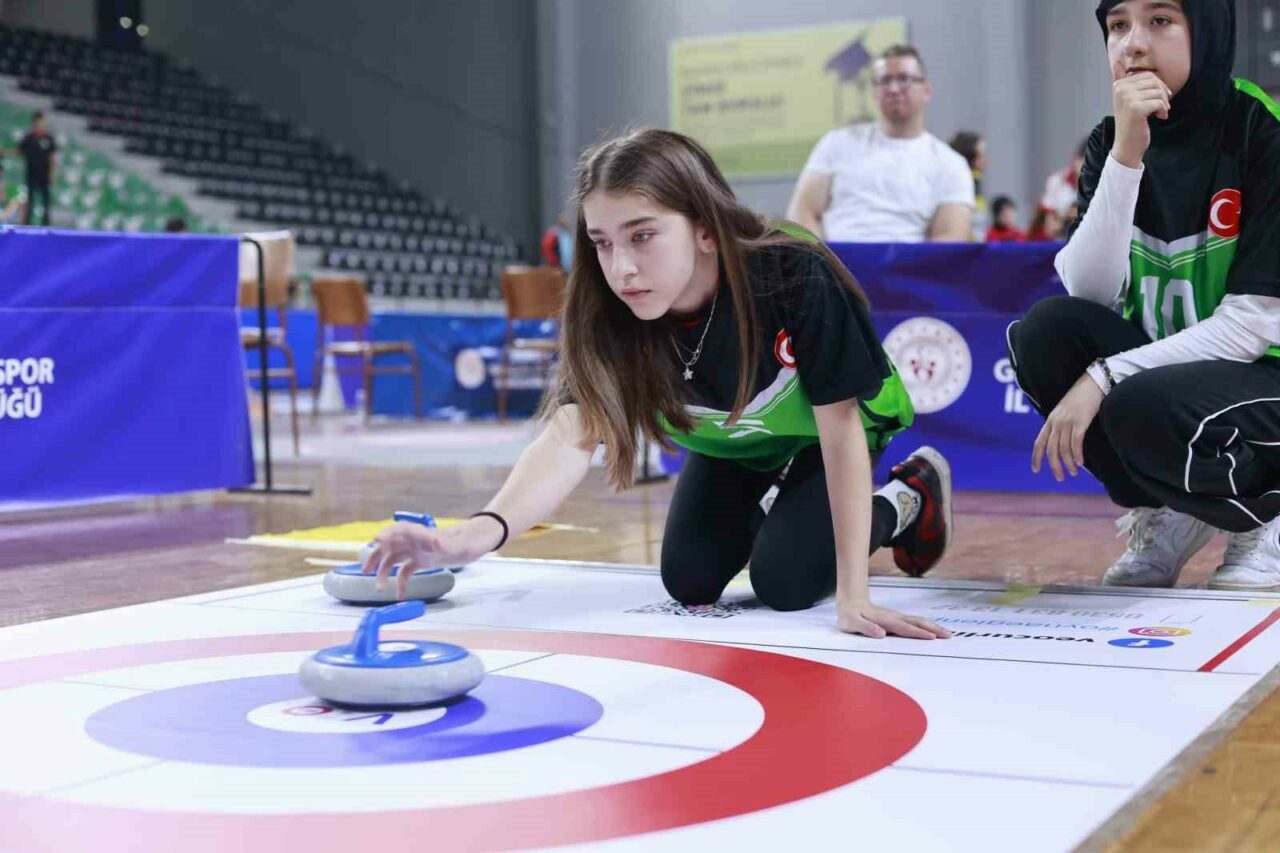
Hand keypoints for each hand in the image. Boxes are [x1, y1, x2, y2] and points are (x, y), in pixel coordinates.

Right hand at [359, 519, 497, 598]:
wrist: (476, 543)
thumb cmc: (467, 541)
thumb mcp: (458, 544)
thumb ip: (447, 543)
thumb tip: (436, 542)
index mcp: (423, 533)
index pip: (401, 528)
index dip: (387, 532)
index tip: (375, 539)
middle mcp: (417, 540)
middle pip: (391, 544)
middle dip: (377, 556)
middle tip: (366, 570)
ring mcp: (418, 550)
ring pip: (394, 558)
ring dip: (385, 571)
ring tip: (380, 588)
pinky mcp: (422, 560)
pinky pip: (406, 570)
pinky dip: (401, 582)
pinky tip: (399, 595)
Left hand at [837, 597, 951, 639]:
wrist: (851, 602)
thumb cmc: (850, 616)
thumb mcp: (852, 623)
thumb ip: (866, 628)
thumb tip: (881, 634)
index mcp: (885, 620)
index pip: (904, 628)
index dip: (917, 633)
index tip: (931, 638)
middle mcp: (894, 617)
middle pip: (917, 623)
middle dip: (933, 629)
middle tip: (948, 636)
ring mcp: (897, 617)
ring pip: (918, 621)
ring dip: (933, 627)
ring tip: (947, 634)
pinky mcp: (898, 618)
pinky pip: (915, 622)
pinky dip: (927, 626)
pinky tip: (934, 630)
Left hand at [1032, 372, 1104, 481]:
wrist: (1094, 381)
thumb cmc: (1083, 397)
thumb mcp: (1066, 410)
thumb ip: (1062, 424)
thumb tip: (1063, 441)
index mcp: (1050, 420)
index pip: (1039, 442)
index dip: (1036, 457)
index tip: (1035, 470)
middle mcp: (1056, 421)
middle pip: (1051, 449)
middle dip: (1054, 466)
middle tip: (1060, 478)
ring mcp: (1067, 421)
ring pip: (1064, 448)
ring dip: (1068, 463)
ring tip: (1074, 473)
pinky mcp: (1080, 421)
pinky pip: (1076, 443)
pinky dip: (1077, 455)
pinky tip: (1080, 463)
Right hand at [1111, 71, 1170, 167]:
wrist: (1127, 146)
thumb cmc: (1130, 123)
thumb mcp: (1125, 100)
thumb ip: (1121, 80)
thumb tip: (1116, 63)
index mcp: (1118, 85)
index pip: (1148, 75)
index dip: (1157, 87)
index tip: (1156, 100)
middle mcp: (1121, 90)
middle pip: (1154, 81)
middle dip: (1162, 94)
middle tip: (1162, 107)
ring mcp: (1127, 99)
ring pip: (1158, 91)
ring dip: (1163, 104)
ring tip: (1159, 113)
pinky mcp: (1136, 109)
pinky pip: (1159, 102)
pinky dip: (1163, 111)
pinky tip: (1159, 118)